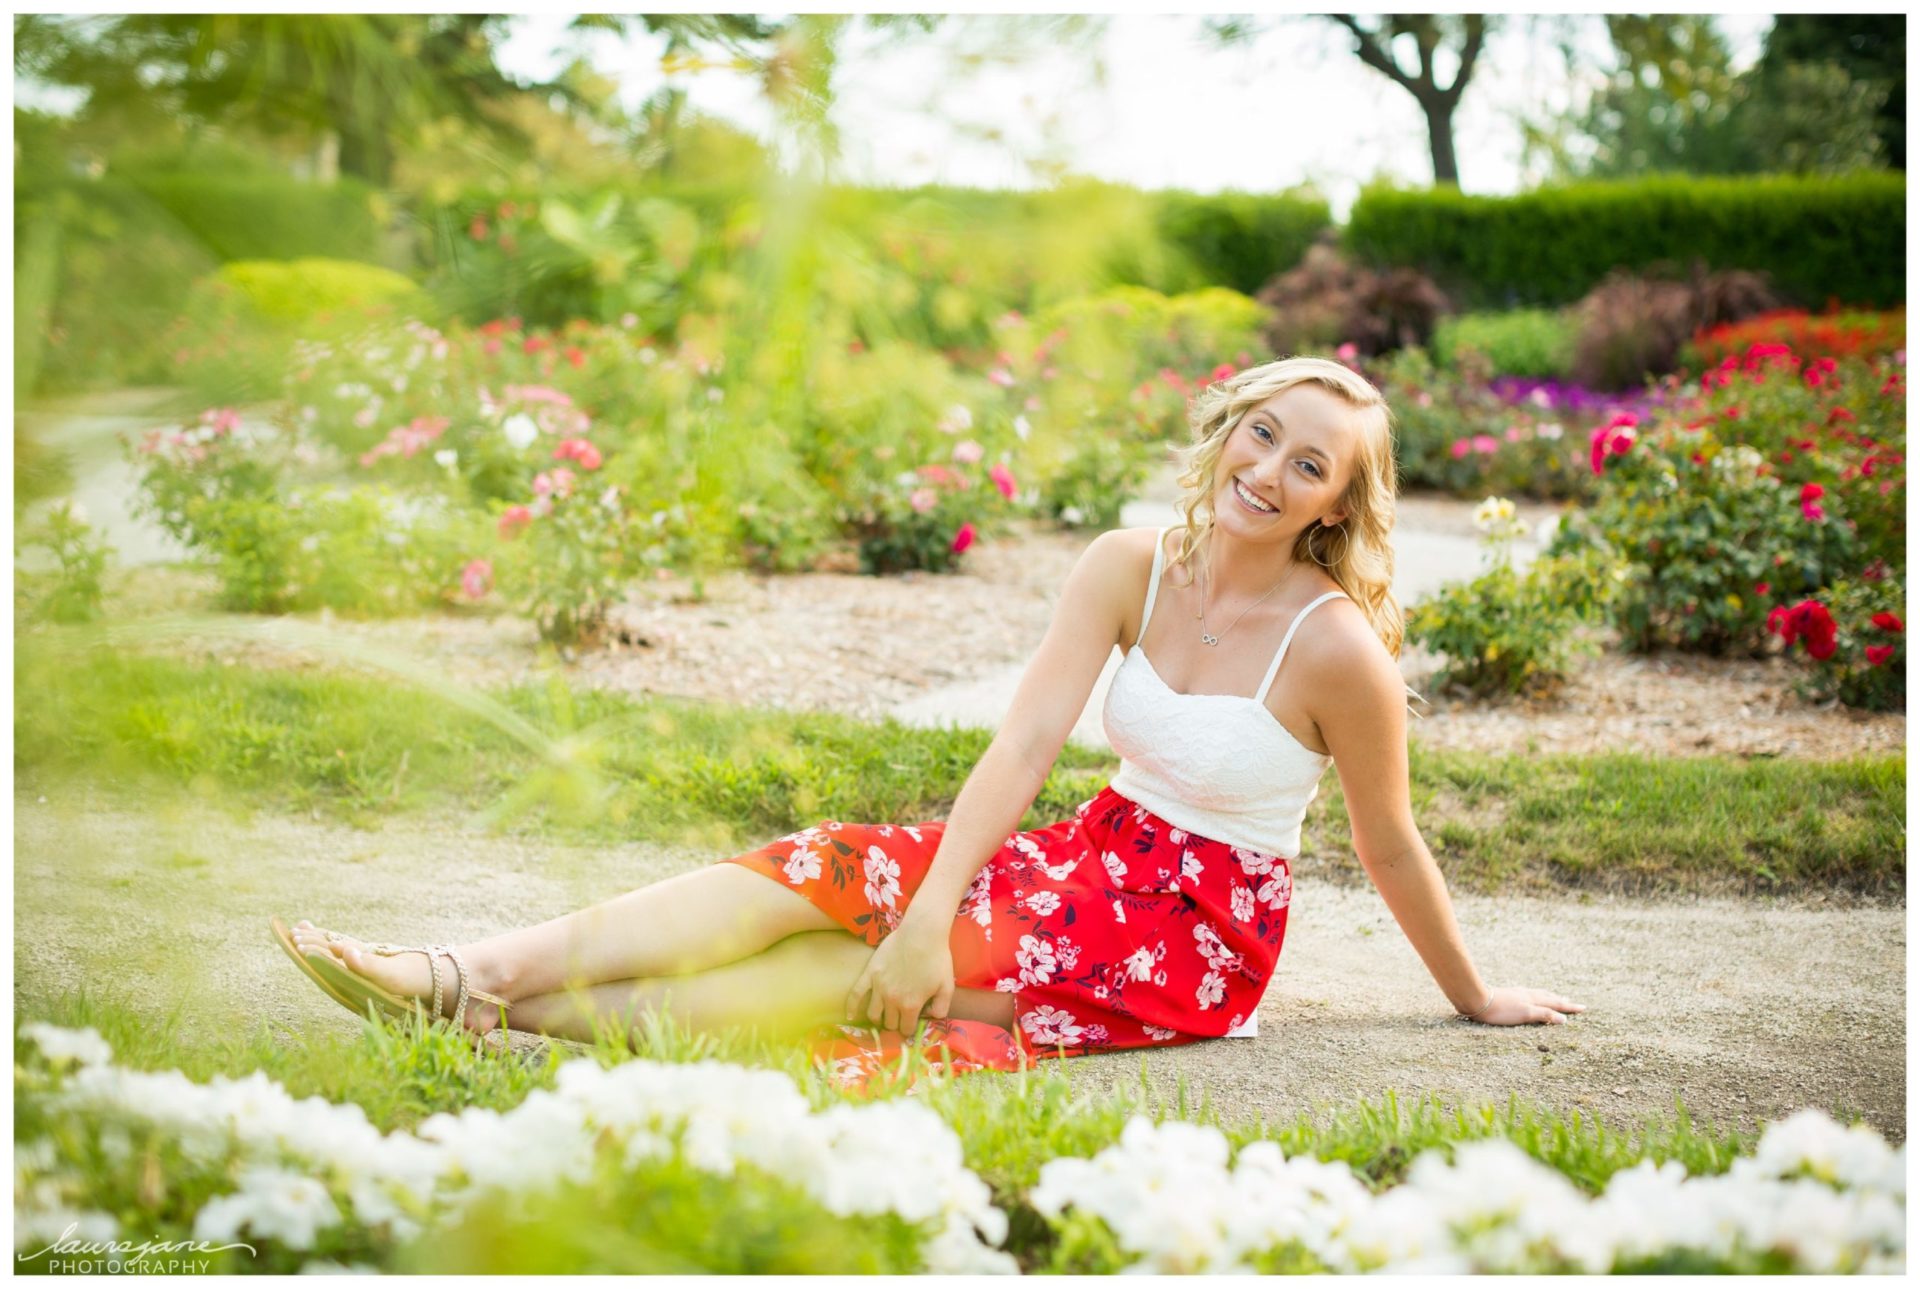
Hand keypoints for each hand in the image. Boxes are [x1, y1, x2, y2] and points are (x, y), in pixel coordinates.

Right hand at [845, 919, 954, 1035]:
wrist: (921, 933)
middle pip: (889, 1023)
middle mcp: (892, 1000)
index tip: (912, 1024)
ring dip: (878, 1018)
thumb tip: (931, 1018)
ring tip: (882, 1016)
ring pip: (873, 1013)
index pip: (906, 1029)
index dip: (910, 1028)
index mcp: (911, 1005)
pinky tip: (850, 1015)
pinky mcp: (870, 974)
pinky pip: (856, 994)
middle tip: (900, 1018)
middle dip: (895, 1024)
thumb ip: (941, 1008)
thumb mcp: (947, 987)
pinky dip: (851, 1007)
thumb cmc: (936, 959)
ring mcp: (878, 987)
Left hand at [1459, 986, 1585, 1025]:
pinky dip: (1536, 997)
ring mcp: (1517, 994)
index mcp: (1534, 1000)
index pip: (1556, 1004)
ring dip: (1549, 997)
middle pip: (1548, 997)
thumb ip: (1544, 1015)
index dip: (1570, 1007)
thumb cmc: (1501, 1010)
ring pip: (1538, 995)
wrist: (1477, 1000)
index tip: (1583, 1008)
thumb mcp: (1526, 1014)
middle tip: (1572, 1002)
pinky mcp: (1508, 995)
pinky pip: (1528, 995)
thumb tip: (1564, 1019)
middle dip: (1561, 1001)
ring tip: (1555, 997)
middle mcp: (1527, 995)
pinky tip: (1529, 997)